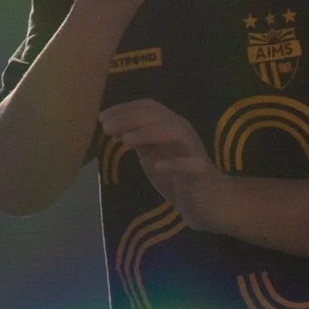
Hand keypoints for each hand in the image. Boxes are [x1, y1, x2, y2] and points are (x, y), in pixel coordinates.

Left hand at [98, 99, 227, 229]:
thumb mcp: (150, 154)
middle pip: (158, 115)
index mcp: (169, 125)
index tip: (102, 117)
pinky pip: (192, 164)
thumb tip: (112, 126)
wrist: (206, 202)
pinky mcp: (201, 172)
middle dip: (130, 118)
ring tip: (126, 140)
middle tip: (107, 127)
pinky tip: (158, 166)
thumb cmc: (176, 175)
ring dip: (149, 133)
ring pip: (175, 132)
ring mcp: (193, 150)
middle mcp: (182, 132)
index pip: (148, 107)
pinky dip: (175, 163)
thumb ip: (136, 139)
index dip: (124, 108)